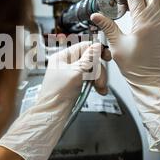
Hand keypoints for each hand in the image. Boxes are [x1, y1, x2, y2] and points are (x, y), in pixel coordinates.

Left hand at [0, 42, 108, 159]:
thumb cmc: (57, 94)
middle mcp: (67, 63)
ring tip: (100, 88)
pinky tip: (100, 90)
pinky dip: (96, 84)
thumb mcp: (76, 73)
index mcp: (62, 57)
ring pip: (92, 69)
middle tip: (100, 81)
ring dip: (99, 78)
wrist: (52, 114)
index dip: (96, 50)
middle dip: (98, 70)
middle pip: (90, 59)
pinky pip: (90, 78)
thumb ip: (88, 59)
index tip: (106, 57)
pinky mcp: (76, 83)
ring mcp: (72, 73)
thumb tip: (98, 45)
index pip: (83, 46)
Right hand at [91, 0, 159, 150]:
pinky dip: (152, 8)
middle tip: (119, 0)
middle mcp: (159, 19)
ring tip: (129, 9)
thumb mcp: (117, 46)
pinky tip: (141, 18)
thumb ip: (108, 27)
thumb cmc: (138, 68)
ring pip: (158, 0)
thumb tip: (96, 16)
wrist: (156, 83)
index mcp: (145, 21)